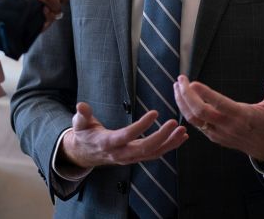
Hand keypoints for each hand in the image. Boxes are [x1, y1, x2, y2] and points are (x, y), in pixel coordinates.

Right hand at [59, 102, 187, 168]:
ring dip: (170, 143)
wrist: (85, 154)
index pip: (127, 135)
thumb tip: (80, 105)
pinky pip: (155, 154)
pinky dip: (169, 147)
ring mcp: (130, 158)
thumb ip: (82, 115)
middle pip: (144, 148)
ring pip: (153, 153)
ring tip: (183, 131)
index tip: (155, 113)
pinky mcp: (136, 157)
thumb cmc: (84, 135)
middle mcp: (121, 154)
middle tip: (175, 123)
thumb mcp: (80, 124)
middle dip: (161, 137)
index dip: (141, 126)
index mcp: (108, 143)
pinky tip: (181, 137)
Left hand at [174, 75, 263, 161]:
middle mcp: (228, 126)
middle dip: (186, 95)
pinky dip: (186, 112)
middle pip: (200, 112)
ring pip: (194, 120)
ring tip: (176, 86)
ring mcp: (219, 133)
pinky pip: (197, 125)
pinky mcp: (214, 137)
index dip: (205, 94)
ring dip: (182, 103)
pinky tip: (182, 99)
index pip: (220, 105)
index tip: (192, 82)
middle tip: (180, 79)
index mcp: (242, 116)